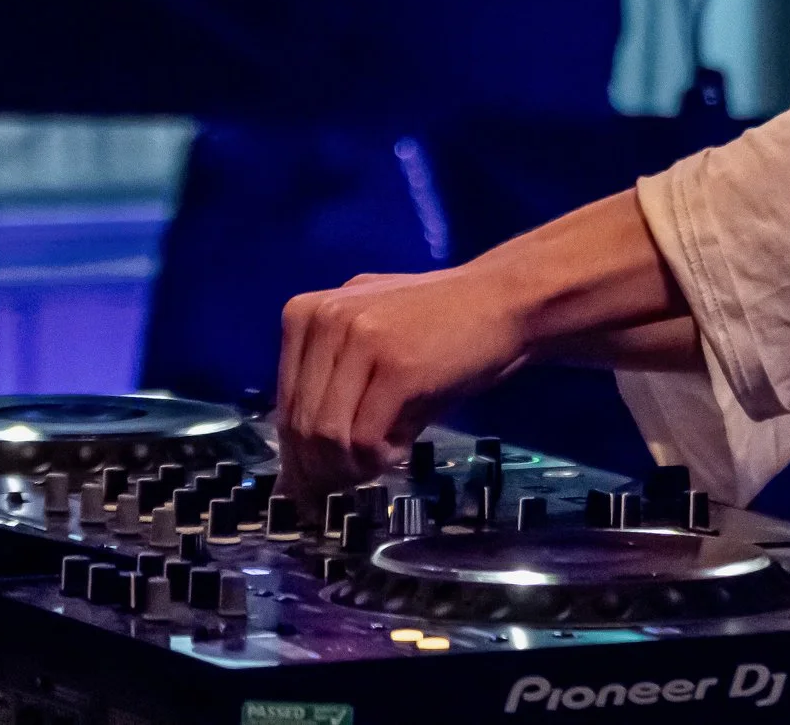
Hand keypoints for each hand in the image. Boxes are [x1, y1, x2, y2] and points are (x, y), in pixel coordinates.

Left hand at [275, 266, 530, 497]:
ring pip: (325, 435)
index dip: (300, 453)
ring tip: (381, 460)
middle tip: (345, 487)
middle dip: (320, 469)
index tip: (320, 480)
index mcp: (306, 312)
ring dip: (350, 466)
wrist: (505, 301)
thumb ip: (330, 391)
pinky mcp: (397, 367)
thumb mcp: (370, 341)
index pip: (284, 406)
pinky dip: (379, 458)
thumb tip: (291, 479)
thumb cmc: (439, 327)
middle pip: (299, 424)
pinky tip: (401, 447)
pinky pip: (365, 438)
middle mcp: (325, 320)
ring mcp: (361, 340)